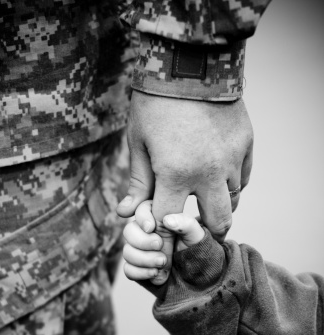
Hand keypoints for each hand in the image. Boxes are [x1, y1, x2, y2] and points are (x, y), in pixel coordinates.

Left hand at [117, 91, 252, 283]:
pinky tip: (217, 175)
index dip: (163, 234)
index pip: (170, 223)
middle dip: (203, 233)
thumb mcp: (139, 143)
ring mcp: (230, 159)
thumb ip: (137, 183)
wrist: (188, 63)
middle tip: (194, 230)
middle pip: (216, 223)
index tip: (162, 236)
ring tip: (204, 200)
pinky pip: (242, 177)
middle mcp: (207, 173)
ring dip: (218, 207)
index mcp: (175, 174)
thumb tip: (126, 213)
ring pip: (233, 201)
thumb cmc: (154, 104)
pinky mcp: (245, 144)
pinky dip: (231, 183)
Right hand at [123, 201, 203, 280]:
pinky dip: (141, 272)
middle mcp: (144, 232)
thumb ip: (185, 224)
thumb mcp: (196, 235)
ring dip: (144, 258)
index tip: (151, 228)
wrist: (197, 275)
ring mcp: (139, 251)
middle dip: (142, 241)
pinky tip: (155, 273)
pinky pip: (128, 269)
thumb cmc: (197, 249)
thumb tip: (167, 219)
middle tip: (159, 245)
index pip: (141, 210)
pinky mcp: (136, 268)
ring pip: (127, 251)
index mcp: (157, 217)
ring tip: (162, 262)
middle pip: (129, 231)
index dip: (142, 218)